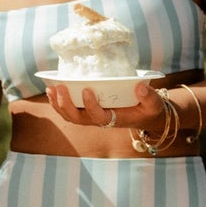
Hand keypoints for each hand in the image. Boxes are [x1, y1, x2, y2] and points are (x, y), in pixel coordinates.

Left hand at [44, 79, 166, 135]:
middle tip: (60, 87)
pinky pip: (69, 110)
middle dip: (66, 104)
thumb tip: (139, 87)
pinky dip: (58, 102)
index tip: (87, 89)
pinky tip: (52, 89)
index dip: (91, 106)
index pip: (99, 117)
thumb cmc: (148, 109)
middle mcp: (99, 120)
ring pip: (70, 116)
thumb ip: (149, 97)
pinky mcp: (87, 111)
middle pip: (77, 118)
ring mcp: (91, 117)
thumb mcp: (154, 104)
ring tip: (51, 87)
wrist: (145, 116)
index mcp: (114, 119)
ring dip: (58, 103)